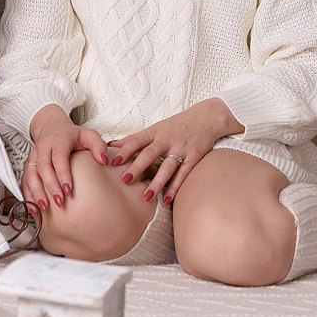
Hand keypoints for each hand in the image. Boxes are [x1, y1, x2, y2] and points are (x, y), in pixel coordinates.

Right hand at [23, 108, 110, 214]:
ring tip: (43, 208)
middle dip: (50, 186)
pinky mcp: (28, 164)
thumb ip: (98, 146)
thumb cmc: (72, 135)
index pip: (59, 158)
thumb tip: (104, 160)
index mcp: (59, 139)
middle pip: (43, 167)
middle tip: (59, 202)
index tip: (69, 190)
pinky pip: (24, 180)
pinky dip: (27, 195)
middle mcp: (43, 147)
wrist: (52, 127)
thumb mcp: (88, 135)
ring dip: (36, 192)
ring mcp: (33, 156)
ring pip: (31, 174)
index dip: (62, 174)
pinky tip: (33, 208)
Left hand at [107, 98, 241, 203]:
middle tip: (125, 180)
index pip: (137, 140)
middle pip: (150, 153)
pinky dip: (175, 187)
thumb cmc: (177, 125)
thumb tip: (110, 145)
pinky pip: (184, 173)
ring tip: (146, 197)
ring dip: (156, 182)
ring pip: (167, 167)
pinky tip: (167, 199)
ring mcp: (181, 148)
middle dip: (137, 167)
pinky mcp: (194, 157)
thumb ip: (134, 138)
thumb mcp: (155, 128)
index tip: (113, 162)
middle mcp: (167, 139)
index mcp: (155, 132)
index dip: (125, 150)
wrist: (206, 118)